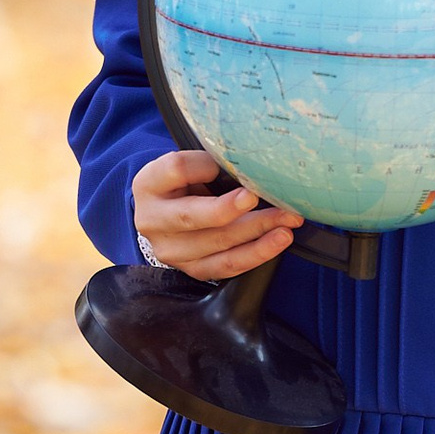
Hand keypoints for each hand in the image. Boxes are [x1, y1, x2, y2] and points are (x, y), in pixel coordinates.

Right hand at [132, 148, 300, 281]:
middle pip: (194, 216)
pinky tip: (277, 242)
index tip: (229, 164)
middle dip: (233, 209)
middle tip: (266, 198)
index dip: (205, 166)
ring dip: (256, 233)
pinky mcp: (192, 269)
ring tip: (285, 222)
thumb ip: (210, 164)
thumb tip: (250, 169)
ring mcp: (171, 250)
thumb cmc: (186, 183)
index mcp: (149, 185)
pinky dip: (256, 254)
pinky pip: (226, 266)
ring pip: (216, 245)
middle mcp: (153, 221)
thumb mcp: (189, 165)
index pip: (176, 170)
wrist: (170, 215)